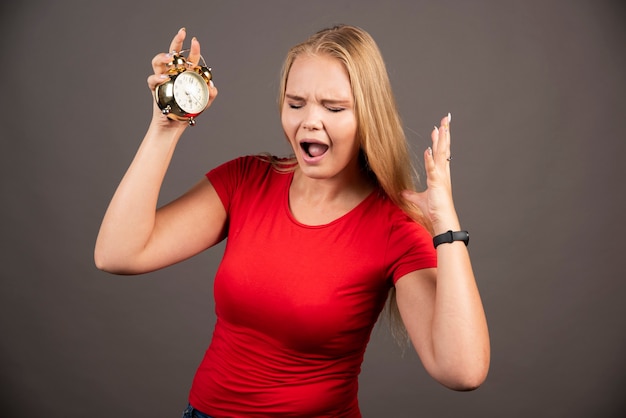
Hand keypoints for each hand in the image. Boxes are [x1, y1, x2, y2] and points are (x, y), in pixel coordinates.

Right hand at [147, 28, 217, 127]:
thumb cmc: (187, 112)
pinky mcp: (155, 88)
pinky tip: (165, 78)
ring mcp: (163, 79)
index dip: (193, 48)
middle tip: (182, 33)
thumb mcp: (203, 103)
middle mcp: (173, 73)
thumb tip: (212, 87)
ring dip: (163, 56)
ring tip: (170, 57)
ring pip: (158, 62)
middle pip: (172, 52)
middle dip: (177, 41)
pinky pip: (152, 79)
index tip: (195, 41)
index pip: (189, 57)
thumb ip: (210, 95)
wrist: (173, 125)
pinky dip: (157, 77)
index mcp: (186, 74)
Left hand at [402, 114, 458, 233]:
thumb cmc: (434, 213)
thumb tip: (403, 192)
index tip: (437, 129)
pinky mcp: (437, 184)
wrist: (441, 223)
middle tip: (445, 120)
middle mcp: (443, 174)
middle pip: (444, 149)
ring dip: (441, 140)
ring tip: (441, 127)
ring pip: (441, 155)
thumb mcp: (418, 200)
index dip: (439, 141)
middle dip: (444, 134)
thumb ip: (411, 194)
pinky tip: (428, 149)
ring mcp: (441, 178)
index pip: (440, 154)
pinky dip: (430, 160)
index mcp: (440, 176)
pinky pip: (433, 169)